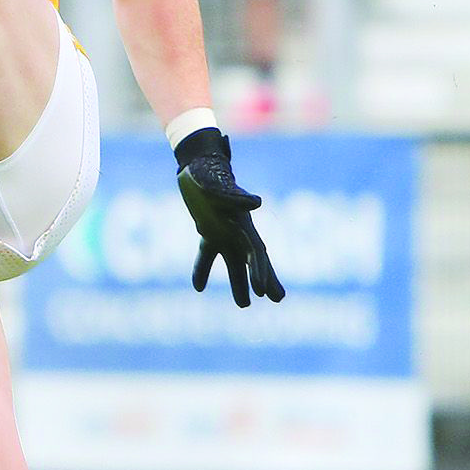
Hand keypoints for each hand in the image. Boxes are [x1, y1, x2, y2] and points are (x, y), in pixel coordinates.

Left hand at [174, 126, 284, 307]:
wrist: (198, 163)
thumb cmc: (210, 174)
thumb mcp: (221, 187)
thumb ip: (237, 198)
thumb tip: (258, 203)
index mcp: (242, 225)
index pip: (256, 254)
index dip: (261, 273)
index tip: (265, 293)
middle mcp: (235, 230)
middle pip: (251, 261)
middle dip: (260, 280)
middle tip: (273, 300)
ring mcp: (223, 231)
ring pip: (233, 262)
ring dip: (238, 282)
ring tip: (244, 305)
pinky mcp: (208, 228)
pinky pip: (207, 253)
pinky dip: (202, 270)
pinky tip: (197, 288)